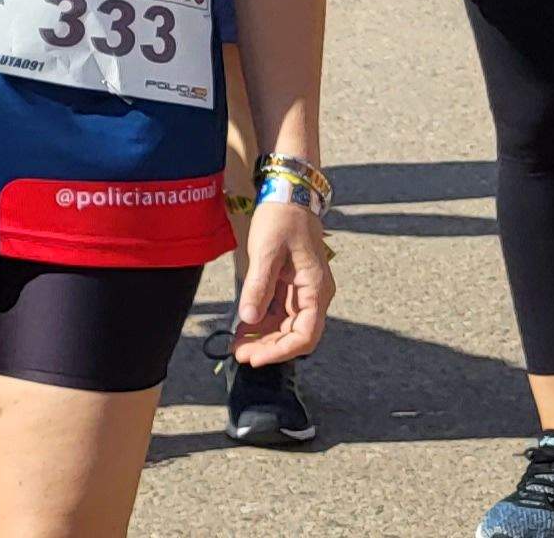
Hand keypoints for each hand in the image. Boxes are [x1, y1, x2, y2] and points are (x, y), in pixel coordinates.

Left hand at [231, 199, 334, 367]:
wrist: (288, 196)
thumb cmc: (282, 220)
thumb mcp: (267, 252)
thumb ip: (259, 286)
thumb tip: (248, 318)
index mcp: (315, 289)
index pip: (305, 335)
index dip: (281, 351)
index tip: (256, 358)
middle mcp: (314, 295)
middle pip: (295, 335)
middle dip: (268, 348)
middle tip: (240, 355)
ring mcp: (303, 292)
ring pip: (286, 327)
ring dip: (264, 339)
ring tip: (237, 346)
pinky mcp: (291, 287)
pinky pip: (278, 313)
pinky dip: (262, 323)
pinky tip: (243, 329)